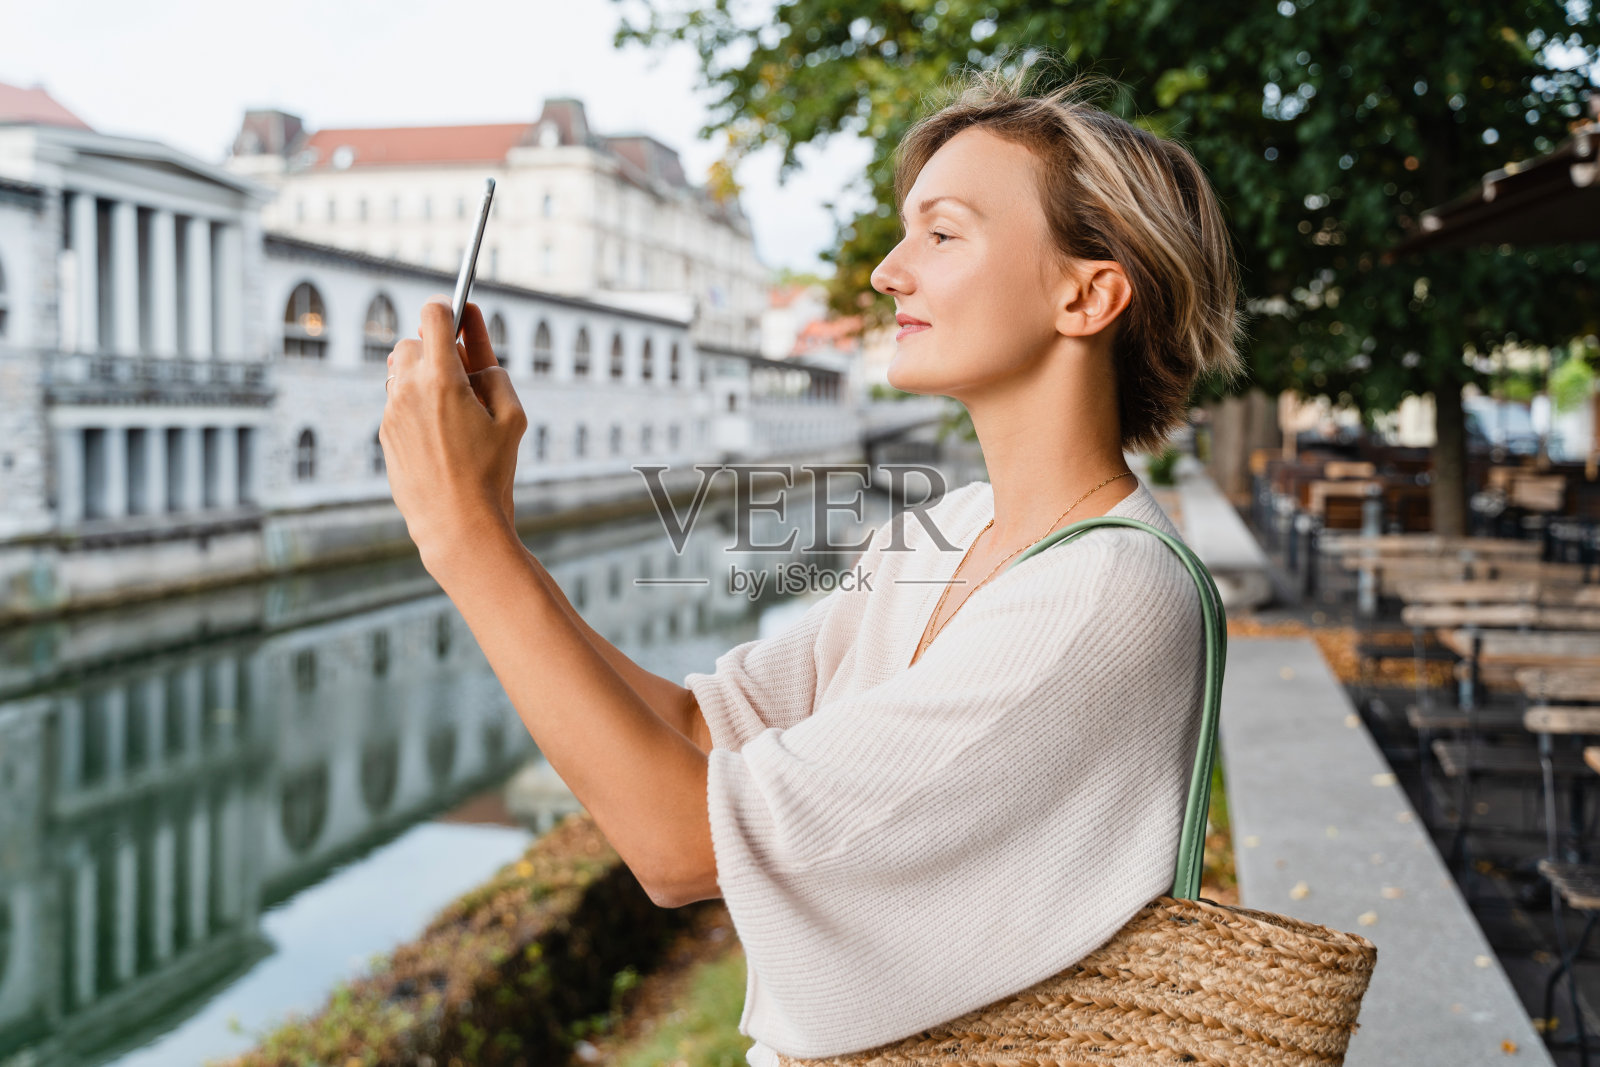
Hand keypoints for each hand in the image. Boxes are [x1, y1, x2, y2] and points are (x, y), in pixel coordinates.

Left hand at [380, 298, 525, 568]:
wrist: (457, 526)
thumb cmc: (490, 474)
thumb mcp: (513, 419)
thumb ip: (495, 374)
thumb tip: (478, 357)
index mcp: (442, 378)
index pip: (433, 314)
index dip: (449, 309)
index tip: (459, 314)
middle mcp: (408, 390)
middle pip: (412, 341)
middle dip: (436, 349)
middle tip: (462, 371)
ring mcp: (391, 413)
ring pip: (400, 372)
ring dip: (422, 376)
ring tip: (452, 406)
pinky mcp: (385, 435)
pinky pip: (397, 403)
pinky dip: (415, 406)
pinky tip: (440, 436)